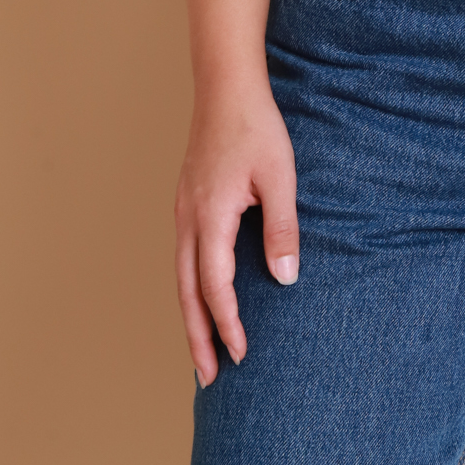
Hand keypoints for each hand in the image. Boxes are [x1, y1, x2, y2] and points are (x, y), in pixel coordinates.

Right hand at [175, 80, 299, 385]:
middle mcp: (188, 220)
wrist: (226, 87)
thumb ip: (281, 229)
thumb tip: (284, 279)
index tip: (241, 353)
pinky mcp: (186, 203)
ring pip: (180, 277)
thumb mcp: (279, 177)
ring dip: (190, 316)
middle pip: (187, 293)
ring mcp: (182, 211)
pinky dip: (189, 288)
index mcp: (209, 217)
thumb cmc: (256, 127)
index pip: (215, 286)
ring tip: (201, 351)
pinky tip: (200, 297)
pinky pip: (183, 258)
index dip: (228, 324)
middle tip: (209, 377)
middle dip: (197, 337)